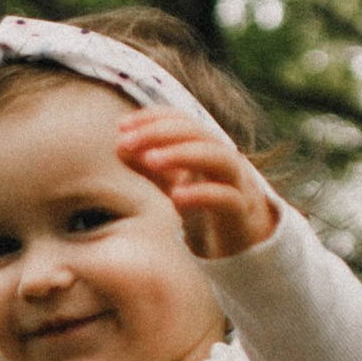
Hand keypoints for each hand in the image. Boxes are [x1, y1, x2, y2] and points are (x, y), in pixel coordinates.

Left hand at [115, 111, 280, 262]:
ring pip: (219, 158)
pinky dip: (202, 194)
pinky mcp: (241, 214)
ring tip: (151, 161)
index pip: (182, 120)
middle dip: (160, 133)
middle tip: (126, 142)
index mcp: (206, 147)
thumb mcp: (173, 182)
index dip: (153, 118)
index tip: (122, 126)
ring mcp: (237, 184)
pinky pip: (227, 198)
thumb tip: (119, 145)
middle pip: (198, 132)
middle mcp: (223, 159)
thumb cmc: (205, 206)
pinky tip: (176, 198)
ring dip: (183, 154)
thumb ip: (149, 165)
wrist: (242, 242)